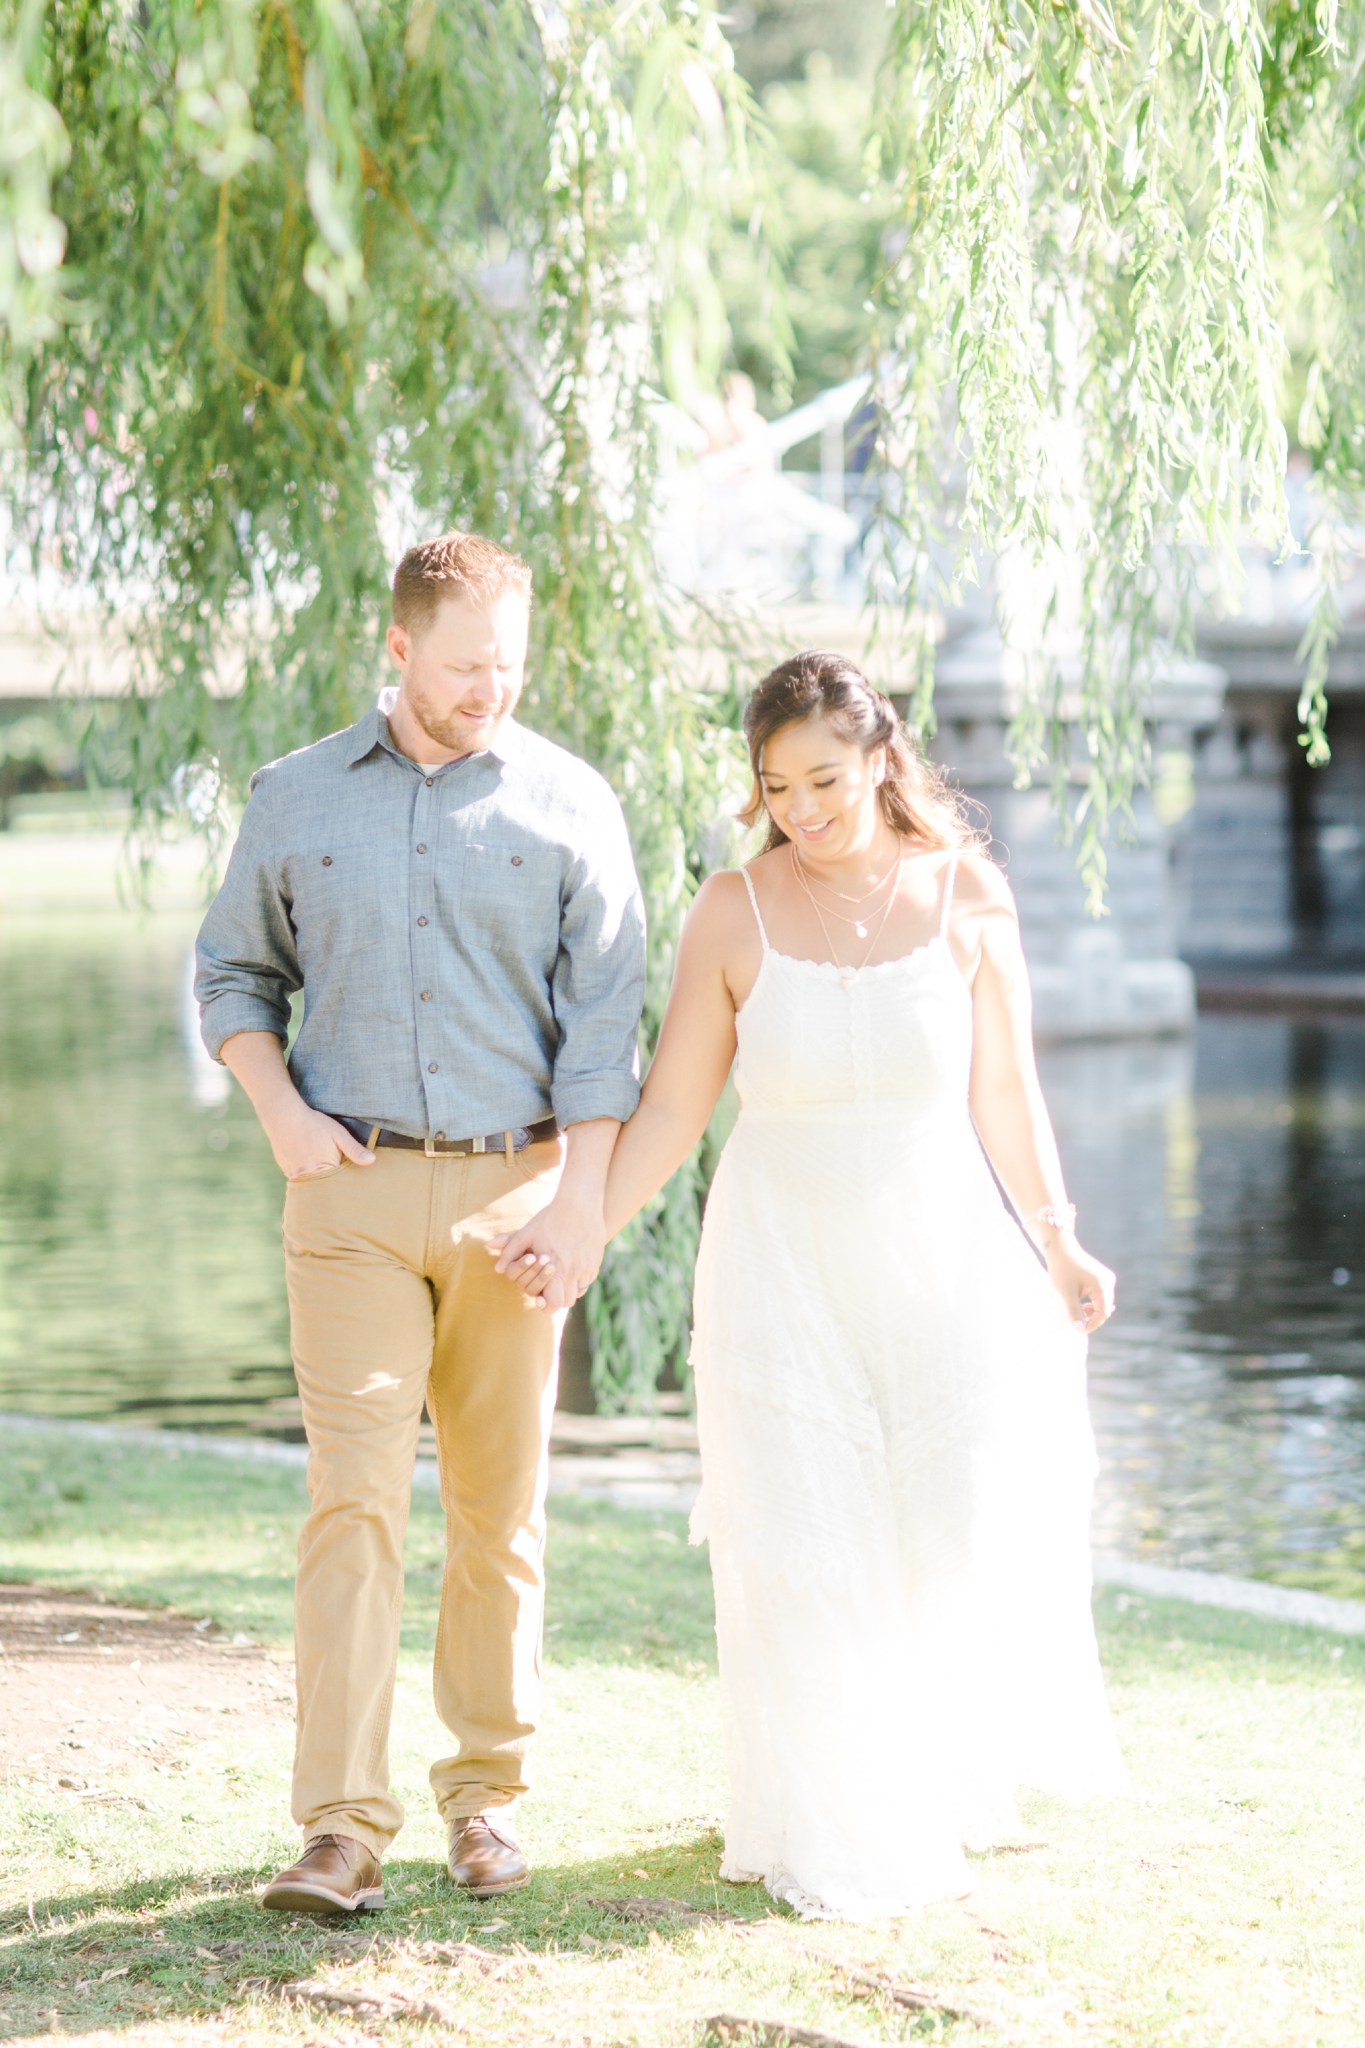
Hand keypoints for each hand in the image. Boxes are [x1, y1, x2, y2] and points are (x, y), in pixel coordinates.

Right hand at [265, 1101, 374, 1180]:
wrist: (284, 1117)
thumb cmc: (314, 1124)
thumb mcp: (338, 1134)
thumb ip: (354, 1149)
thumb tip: (372, 1161)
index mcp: (326, 1169)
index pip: (341, 1183)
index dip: (347, 1180)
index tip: (352, 1177)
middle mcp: (310, 1176)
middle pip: (327, 1187)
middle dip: (334, 1183)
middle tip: (337, 1172)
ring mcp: (297, 1176)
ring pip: (314, 1184)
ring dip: (320, 1179)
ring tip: (321, 1165)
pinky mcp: (288, 1173)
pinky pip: (302, 1180)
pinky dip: (308, 1175)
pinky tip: (310, 1164)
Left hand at [489, 1192, 605, 1311]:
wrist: (580, 1202)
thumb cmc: (551, 1218)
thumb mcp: (527, 1233)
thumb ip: (511, 1251)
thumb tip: (497, 1268)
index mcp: (557, 1270)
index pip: (555, 1304)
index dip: (547, 1306)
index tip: (540, 1299)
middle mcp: (574, 1272)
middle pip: (569, 1301)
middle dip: (558, 1298)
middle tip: (550, 1289)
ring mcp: (588, 1266)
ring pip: (580, 1290)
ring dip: (570, 1288)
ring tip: (560, 1276)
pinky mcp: (597, 1259)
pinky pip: (589, 1278)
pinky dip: (580, 1277)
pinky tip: (572, 1265)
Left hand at [1044, 1235, 1115, 1334]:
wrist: (1060, 1248)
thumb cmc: (1062, 1268)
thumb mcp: (1066, 1293)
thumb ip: (1074, 1311)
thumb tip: (1079, 1330)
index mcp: (1103, 1285)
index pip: (1102, 1312)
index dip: (1091, 1324)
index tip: (1078, 1330)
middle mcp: (1109, 1282)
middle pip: (1104, 1309)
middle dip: (1091, 1318)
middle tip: (1075, 1323)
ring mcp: (1106, 1279)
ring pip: (1102, 1304)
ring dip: (1090, 1312)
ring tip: (1076, 1312)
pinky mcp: (1102, 1278)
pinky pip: (1100, 1297)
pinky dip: (1091, 1304)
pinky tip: (1081, 1306)